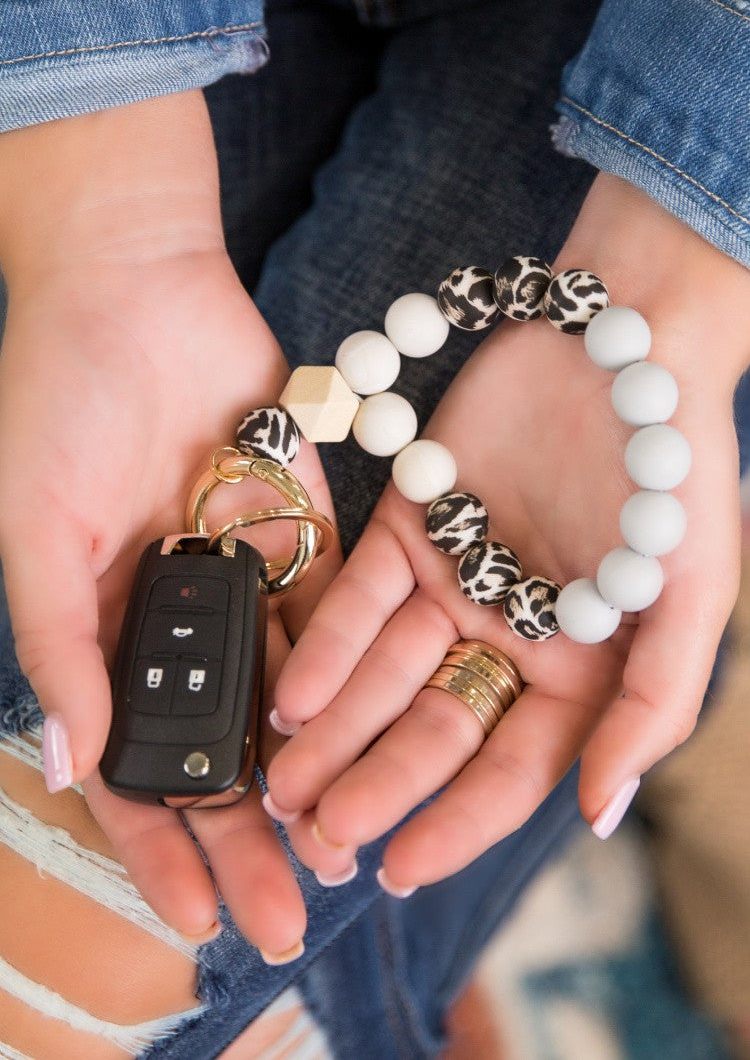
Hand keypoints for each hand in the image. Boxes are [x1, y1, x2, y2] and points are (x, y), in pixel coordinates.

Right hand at [0, 93, 344, 954]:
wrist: (135, 289)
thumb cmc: (58, 404)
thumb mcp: (37, 529)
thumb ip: (58, 643)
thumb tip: (70, 759)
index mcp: (102, 631)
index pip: (130, 766)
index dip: (156, 848)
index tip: (193, 920)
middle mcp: (176, 620)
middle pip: (217, 753)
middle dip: (246, 839)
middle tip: (286, 916)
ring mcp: (244, 581)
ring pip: (283, 703)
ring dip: (310, 778)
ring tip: (341, 854)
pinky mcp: (303, 531)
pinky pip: (331, 621)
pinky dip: (349, 686)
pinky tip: (374, 748)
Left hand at [266, 174, 747, 891]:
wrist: (625, 340)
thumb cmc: (678, 471)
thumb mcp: (690, 596)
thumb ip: (652, 706)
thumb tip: (601, 814)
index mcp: (580, 670)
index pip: (512, 768)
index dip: (457, 823)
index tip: (399, 870)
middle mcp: (511, 636)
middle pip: (435, 730)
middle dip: (376, 785)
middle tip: (315, 838)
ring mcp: (457, 581)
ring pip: (385, 673)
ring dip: (335, 730)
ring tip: (282, 786)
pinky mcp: (411, 525)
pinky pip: (359, 595)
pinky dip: (327, 644)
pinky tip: (289, 696)